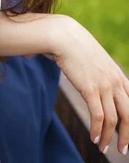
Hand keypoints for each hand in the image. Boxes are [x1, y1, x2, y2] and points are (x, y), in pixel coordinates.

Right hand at [52, 17, 128, 155]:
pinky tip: (93, 137)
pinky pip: (98, 116)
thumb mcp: (97, 61)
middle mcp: (115, 82)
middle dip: (126, 136)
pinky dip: (96, 130)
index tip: (128, 134)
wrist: (64, 36)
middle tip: (122, 149)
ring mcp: (104, 85)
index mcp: (118, 75)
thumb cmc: (77, 48)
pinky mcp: (90, 88)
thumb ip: (103, 74)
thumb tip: (99, 88)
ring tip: (102, 147)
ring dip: (108, 137)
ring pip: (113, 119)